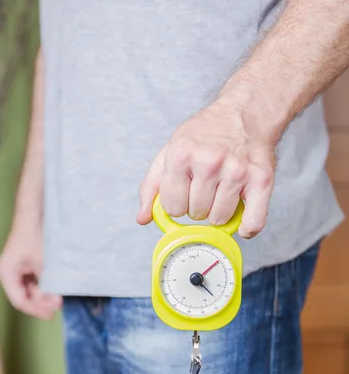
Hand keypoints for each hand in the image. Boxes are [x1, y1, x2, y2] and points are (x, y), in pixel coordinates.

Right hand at [0, 219, 61, 319]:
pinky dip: (45, 286)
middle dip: (42, 302)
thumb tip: (55, 303)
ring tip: (58, 295)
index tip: (51, 314)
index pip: (19, 301)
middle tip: (59, 303)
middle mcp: (9, 274)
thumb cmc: (35, 234)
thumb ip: (48, 284)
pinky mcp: (27, 267)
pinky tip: (55, 287)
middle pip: (25, 297)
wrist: (35, 213)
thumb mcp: (43, 262)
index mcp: (6, 273)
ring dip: (44, 295)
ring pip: (31, 291)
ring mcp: (18, 271)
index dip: (36, 310)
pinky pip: (35, 283)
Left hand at [137, 101, 275, 237]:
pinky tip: (241, 216)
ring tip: (222, 193)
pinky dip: (246, 228)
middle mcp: (209, 161)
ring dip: (220, 213)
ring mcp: (237, 171)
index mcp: (181, 155)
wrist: (245, 113)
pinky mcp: (261, 180)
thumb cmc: (205, 135)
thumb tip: (143, 218)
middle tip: (206, 189)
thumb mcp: (170, 151)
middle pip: (196, 214)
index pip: (172, 207)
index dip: (177, 204)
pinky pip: (252, 223)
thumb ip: (152, 186)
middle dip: (199, 207)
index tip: (184, 193)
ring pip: (220, 219)